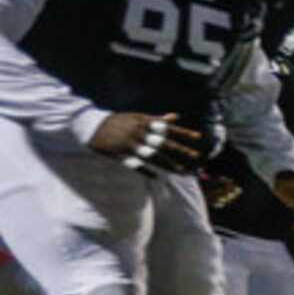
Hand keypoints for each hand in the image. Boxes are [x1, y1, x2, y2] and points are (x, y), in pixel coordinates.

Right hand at [89, 110, 205, 172]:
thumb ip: (157, 120)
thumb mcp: (137, 117)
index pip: (168, 128)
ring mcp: (130, 144)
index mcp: (144, 122)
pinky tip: (157, 178)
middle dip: (180, 149)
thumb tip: (176, 116)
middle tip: (195, 155)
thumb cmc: (119, 121)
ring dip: (167, 163)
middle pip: (163, 142)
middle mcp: (139, 133)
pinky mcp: (120, 154)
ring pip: (152, 155)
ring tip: (180, 170)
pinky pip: (135, 164)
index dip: (183, 132)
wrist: (92, 126)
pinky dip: (146, 171)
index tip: (199, 137)